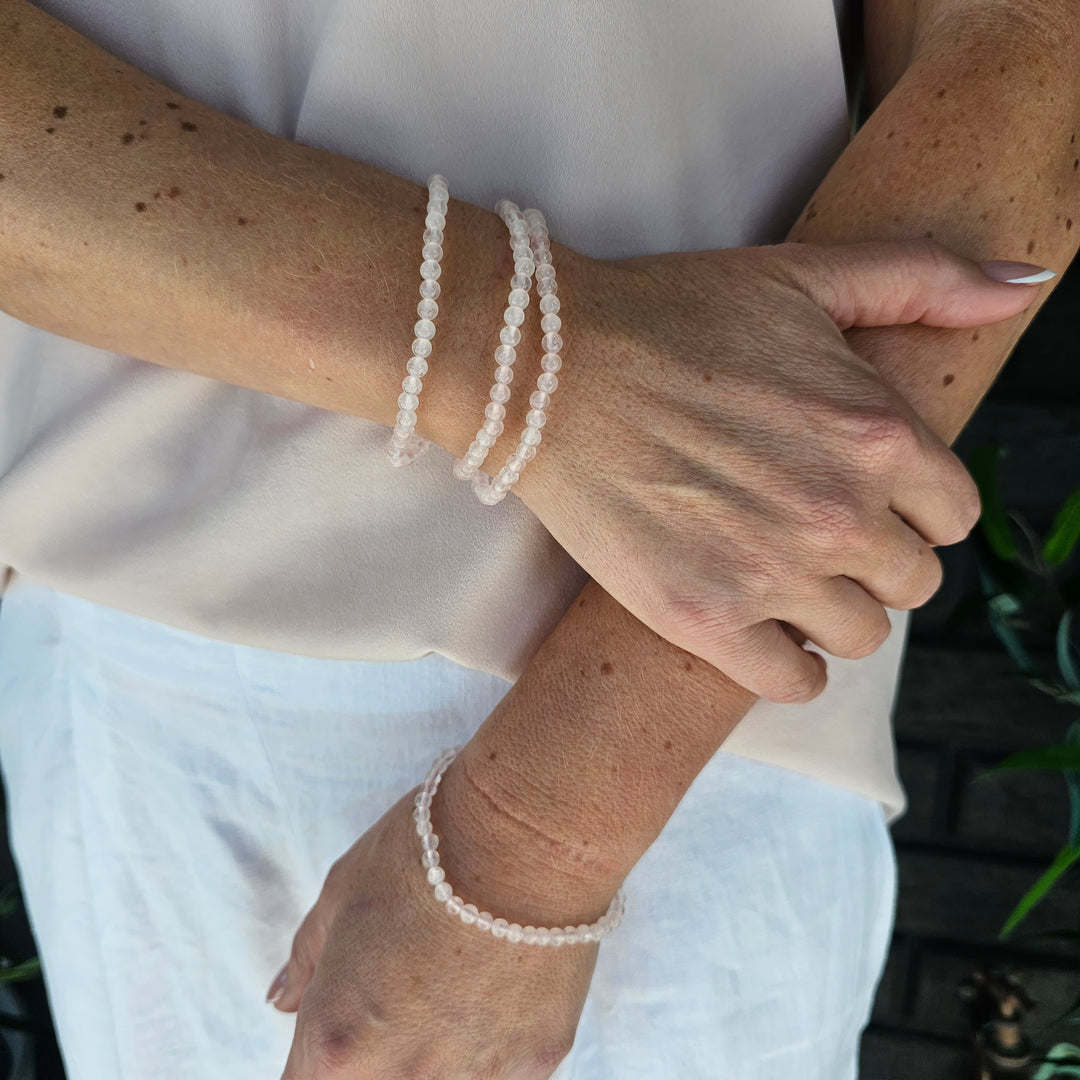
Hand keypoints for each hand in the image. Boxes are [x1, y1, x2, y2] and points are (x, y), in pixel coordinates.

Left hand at [270, 782, 604, 1079]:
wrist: (527, 835)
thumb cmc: (424, 852)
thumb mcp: (342, 892)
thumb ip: (307, 962)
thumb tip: (283, 999)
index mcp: (337, 1041)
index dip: (321, 1058)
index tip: (342, 1030)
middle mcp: (402, 1076)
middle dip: (377, 1053)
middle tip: (404, 991)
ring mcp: (473, 1077)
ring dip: (438, 1050)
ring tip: (458, 980)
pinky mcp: (536, 1063)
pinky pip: (501, 1071)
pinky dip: (493, 1039)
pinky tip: (501, 980)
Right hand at [514, 238, 1045, 702]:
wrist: (549, 369)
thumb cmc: (670, 315)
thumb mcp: (803, 275)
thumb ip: (923, 279)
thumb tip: (1022, 286)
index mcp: (878, 434)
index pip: (953, 515)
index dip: (912, 507)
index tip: (865, 498)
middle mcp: (837, 514)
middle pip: (911, 582)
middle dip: (874, 560)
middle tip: (816, 534)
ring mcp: (770, 575)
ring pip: (859, 635)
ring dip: (832, 612)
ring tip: (783, 577)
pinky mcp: (703, 619)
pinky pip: (792, 683)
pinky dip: (789, 666)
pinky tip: (761, 632)